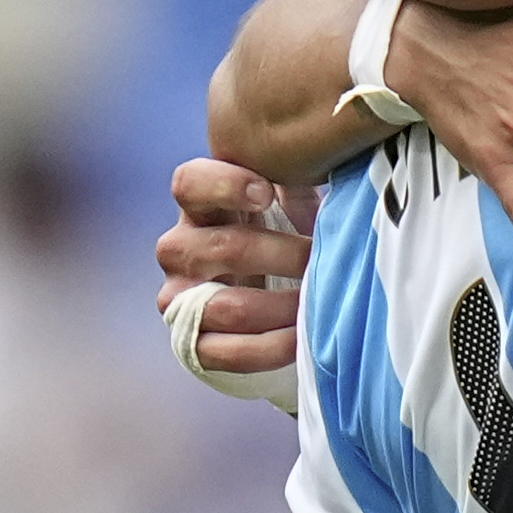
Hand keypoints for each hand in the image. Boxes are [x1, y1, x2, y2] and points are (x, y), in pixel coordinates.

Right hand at [155, 157, 312, 375]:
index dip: (225, 184)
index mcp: (198, 205)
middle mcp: (178, 249)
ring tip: (319, 301)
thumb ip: (296, 179)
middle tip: (321, 259)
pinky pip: (230, 352)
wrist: (265, 298)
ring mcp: (178, 298)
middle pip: (224, 248)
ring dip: (283, 307)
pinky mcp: (191, 343)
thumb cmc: (281, 235)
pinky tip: (302, 338)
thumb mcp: (286, 202)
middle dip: (284, 256)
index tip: (268, 194)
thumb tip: (334, 160)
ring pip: (227, 306)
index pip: (189, 183)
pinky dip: (272, 348)